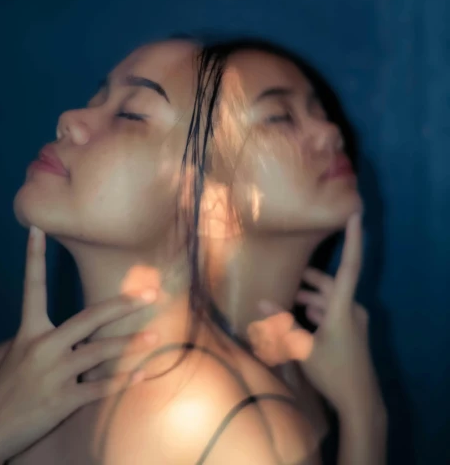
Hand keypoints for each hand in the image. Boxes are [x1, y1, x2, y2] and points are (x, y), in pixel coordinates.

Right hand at [0, 226, 156, 463]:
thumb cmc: (1, 390)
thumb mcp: (12, 354)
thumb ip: (39, 336)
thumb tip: (68, 331)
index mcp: (28, 330)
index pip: (32, 286)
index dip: (33, 256)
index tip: (36, 227)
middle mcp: (42, 346)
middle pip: (89, 317)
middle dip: (123, 304)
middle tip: (150, 293)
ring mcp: (53, 373)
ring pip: (100, 352)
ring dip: (131, 344)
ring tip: (155, 337)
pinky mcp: (62, 400)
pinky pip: (99, 388)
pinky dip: (122, 382)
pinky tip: (141, 375)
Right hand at [248, 214, 383, 415]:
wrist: (360, 403)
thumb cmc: (332, 372)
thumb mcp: (302, 349)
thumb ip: (281, 324)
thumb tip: (259, 302)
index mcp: (342, 307)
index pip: (349, 266)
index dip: (353, 239)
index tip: (355, 215)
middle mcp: (352, 309)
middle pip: (329, 285)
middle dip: (307, 281)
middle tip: (285, 277)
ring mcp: (355, 322)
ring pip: (329, 299)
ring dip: (310, 298)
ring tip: (287, 301)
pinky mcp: (353, 333)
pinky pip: (333, 312)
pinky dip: (317, 310)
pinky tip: (300, 319)